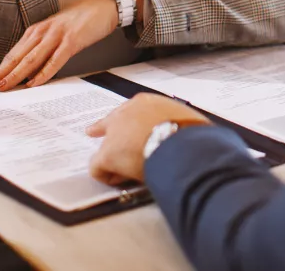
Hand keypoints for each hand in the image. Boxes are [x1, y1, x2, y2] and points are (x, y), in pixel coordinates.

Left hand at [0, 0, 119, 91]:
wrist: (102, 5)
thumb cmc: (80, 21)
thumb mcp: (56, 34)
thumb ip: (43, 49)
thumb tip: (30, 72)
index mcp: (36, 32)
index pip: (12, 55)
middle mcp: (41, 33)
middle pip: (16, 58)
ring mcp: (56, 36)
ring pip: (30, 59)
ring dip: (15, 75)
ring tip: (3, 87)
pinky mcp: (71, 40)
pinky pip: (54, 60)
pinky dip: (43, 72)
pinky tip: (34, 83)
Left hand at [86, 94, 209, 183]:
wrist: (182, 145)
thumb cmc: (191, 133)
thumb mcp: (187, 120)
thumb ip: (177, 124)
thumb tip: (187, 134)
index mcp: (146, 103)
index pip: (130, 109)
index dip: (125, 119)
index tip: (121, 122)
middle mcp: (126, 113)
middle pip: (110, 124)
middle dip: (107, 132)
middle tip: (93, 131)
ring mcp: (114, 133)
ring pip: (107, 148)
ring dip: (116, 160)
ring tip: (128, 173)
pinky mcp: (108, 154)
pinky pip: (98, 168)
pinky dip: (107, 176)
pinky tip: (119, 180)